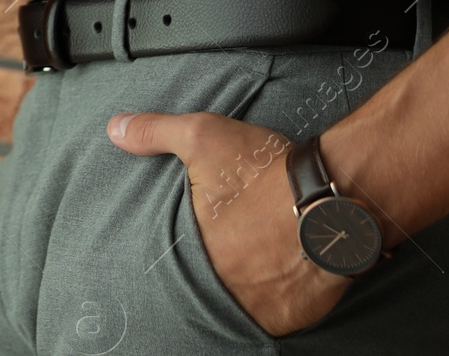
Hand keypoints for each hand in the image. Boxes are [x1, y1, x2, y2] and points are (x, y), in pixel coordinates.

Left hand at [107, 110, 349, 336]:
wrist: (333, 199)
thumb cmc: (267, 171)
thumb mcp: (203, 137)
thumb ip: (155, 133)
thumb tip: (115, 129)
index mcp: (191, 249)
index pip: (171, 259)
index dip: (185, 243)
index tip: (203, 231)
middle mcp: (219, 285)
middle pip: (204, 280)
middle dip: (215, 262)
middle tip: (233, 243)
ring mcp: (253, 307)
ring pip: (236, 300)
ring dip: (242, 283)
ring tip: (254, 257)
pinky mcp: (285, 319)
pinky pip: (270, 315)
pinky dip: (271, 299)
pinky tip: (277, 273)